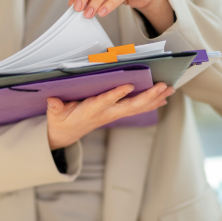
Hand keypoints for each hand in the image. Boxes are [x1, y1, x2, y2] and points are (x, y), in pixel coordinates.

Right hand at [46, 82, 174, 149]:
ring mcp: (112, 115)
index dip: (116, 94)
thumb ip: (55, 107)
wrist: (66, 135)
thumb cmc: (62, 121)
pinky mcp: (116, 114)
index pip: (105, 102)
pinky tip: (162, 98)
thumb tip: (52, 100)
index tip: (129, 85)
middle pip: (129, 106)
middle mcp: (106, 114)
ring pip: (137, 108)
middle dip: (147, 97)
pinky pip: (136, 109)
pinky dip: (150, 103)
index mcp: (90, 111)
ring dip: (154, 99)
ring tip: (169, 89)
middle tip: (162, 86)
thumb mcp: (55, 114)